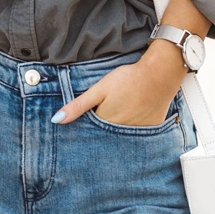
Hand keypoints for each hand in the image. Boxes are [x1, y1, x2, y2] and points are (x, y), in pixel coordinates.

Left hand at [51, 43, 185, 126]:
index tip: (80, 127)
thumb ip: (78, 106)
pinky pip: (138, 135)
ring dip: (116, 133)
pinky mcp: (151, 130)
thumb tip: (56, 120)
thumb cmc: (127, 79)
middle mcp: (121, 134)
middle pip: (106, 137)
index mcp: (106, 124)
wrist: (158, 75)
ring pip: (121, 137)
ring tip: (118, 116)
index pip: (90, 133)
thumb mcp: (98, 89)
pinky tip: (132, 118)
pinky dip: (132, 130)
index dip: (85, 129)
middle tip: (101, 121)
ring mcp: (138, 133)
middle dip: (99, 134)